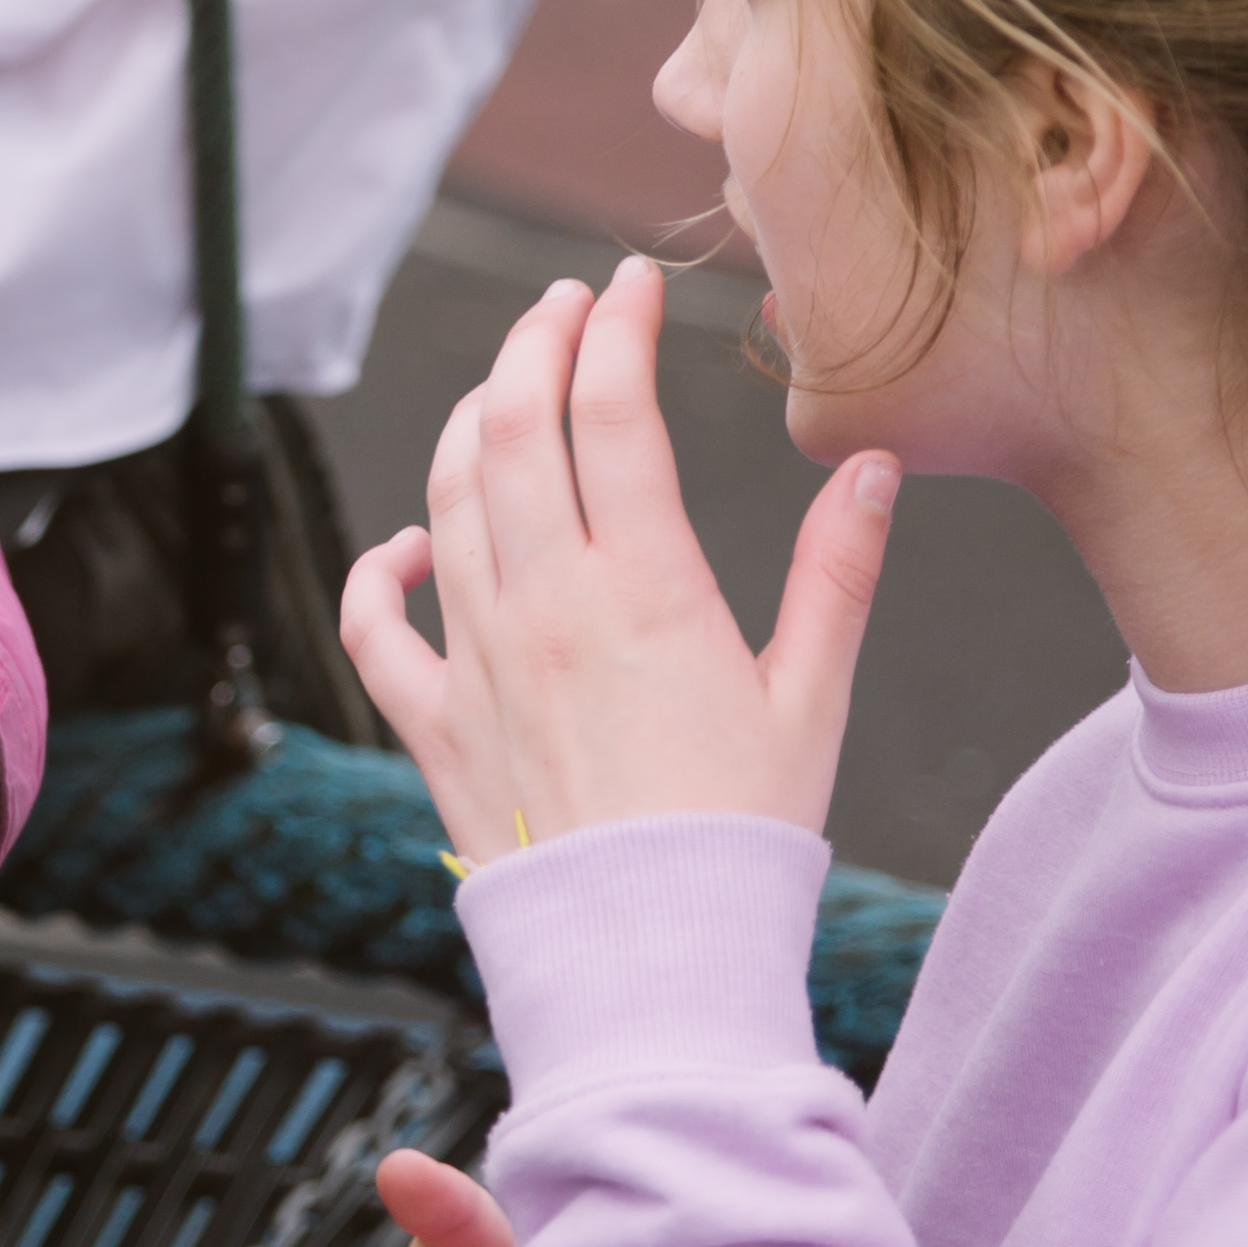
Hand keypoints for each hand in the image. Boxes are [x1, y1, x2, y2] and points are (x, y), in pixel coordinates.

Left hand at [339, 257, 899, 851]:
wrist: (651, 963)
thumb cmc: (742, 837)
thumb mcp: (812, 700)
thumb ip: (836, 574)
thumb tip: (872, 466)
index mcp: (644, 589)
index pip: (612, 411)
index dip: (616, 327)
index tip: (630, 283)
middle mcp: (545, 607)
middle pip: (513, 428)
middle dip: (532, 342)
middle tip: (562, 303)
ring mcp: (477, 663)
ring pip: (445, 501)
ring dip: (470, 423)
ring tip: (505, 386)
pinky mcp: (435, 725)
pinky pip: (375, 628)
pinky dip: (378, 570)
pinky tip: (407, 545)